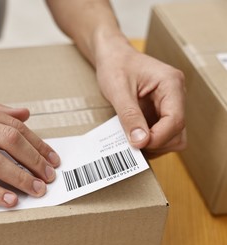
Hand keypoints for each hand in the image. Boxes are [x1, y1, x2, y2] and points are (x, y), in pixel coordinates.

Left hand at [94, 39, 185, 157]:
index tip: (137, 144)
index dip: (158, 137)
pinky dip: (148, 140)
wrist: (111, 55)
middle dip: (156, 142)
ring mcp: (169, 104)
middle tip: (132, 144)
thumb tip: (140, 141)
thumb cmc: (115, 65)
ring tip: (130, 141)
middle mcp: (175, 95)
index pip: (175, 120)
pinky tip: (132, 137)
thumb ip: (129, 115)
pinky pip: (160, 133)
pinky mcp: (160, 112)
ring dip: (153, 144)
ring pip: (172, 137)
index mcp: (171, 83)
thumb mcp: (117, 90)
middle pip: (178, 132)